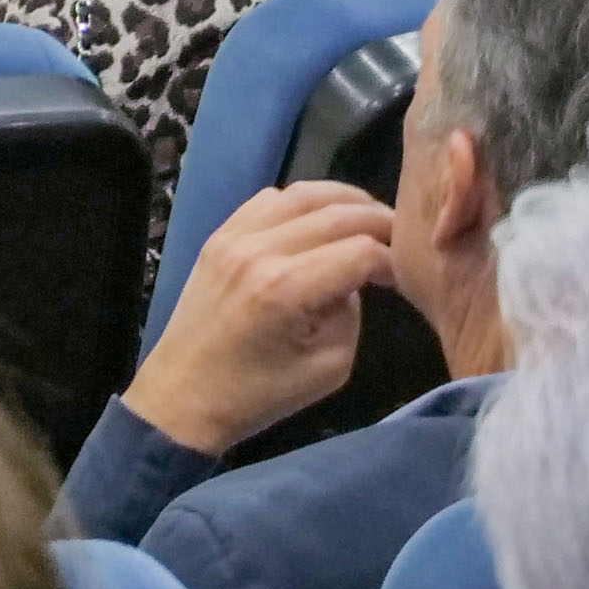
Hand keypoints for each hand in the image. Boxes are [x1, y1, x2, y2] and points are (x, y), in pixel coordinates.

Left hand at [122, 181, 398, 455]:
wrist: (183, 395)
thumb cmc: (259, 393)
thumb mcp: (329, 367)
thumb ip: (352, 313)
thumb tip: (356, 276)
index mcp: (287, 287)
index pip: (360, 249)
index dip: (392, 259)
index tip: (404, 277)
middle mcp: (260, 249)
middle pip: (337, 212)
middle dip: (379, 222)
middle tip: (401, 240)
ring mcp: (234, 236)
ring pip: (302, 193)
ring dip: (344, 201)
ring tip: (369, 220)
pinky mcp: (219, 235)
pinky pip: (268, 200)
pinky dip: (303, 202)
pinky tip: (321, 220)